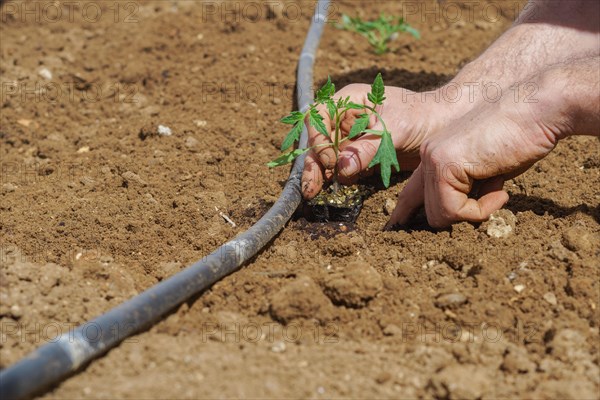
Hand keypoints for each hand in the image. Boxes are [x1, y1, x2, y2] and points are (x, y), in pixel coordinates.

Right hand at [301, 83, 447, 198]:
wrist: (447, 125)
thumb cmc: (424, 115)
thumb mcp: (396, 128)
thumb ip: (367, 147)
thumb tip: (340, 168)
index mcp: (350, 101)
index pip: (318, 117)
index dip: (318, 139)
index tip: (331, 161)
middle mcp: (346, 119)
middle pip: (319, 140)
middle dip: (314, 164)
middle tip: (310, 189)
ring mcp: (353, 138)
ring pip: (328, 157)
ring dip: (322, 175)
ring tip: (316, 193)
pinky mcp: (363, 156)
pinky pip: (344, 168)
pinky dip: (339, 180)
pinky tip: (336, 191)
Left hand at [385, 74, 575, 227]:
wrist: (537, 109)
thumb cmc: (520, 138)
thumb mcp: (485, 170)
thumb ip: (467, 188)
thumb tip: (458, 215)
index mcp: (434, 154)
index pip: (411, 192)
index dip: (403, 212)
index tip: (394, 228)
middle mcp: (427, 155)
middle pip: (431, 211)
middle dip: (463, 213)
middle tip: (492, 196)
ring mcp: (432, 159)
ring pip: (441, 215)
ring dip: (476, 211)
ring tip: (497, 186)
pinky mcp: (444, 165)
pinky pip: (455, 211)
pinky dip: (483, 209)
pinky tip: (500, 188)